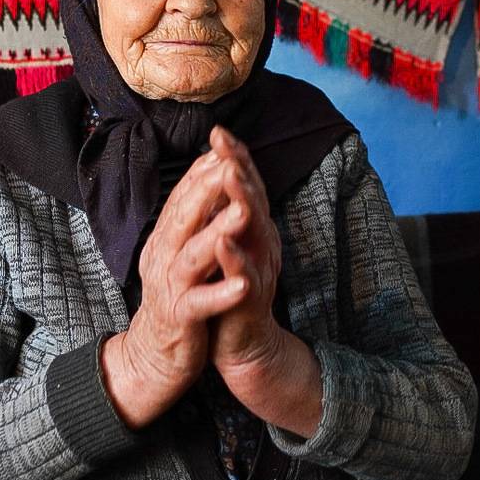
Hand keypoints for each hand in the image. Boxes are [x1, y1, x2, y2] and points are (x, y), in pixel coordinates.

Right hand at [101, 146, 248, 428]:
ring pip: (192, 255)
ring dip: (217, 232)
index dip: (203, 170)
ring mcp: (169, 287)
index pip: (183, 196)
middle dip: (207, 189)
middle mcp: (163, 256)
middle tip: (231, 164)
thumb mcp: (180, 253)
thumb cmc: (177, 298)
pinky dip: (220, 293)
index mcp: (166, 238)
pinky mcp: (179, 318)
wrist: (154, 356)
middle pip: (183, 216)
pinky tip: (243, 284)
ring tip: (243, 214)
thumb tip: (207, 177)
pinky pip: (200, 303)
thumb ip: (191, 219)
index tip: (225, 144)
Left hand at [206, 126, 322, 436]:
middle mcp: (261, 244)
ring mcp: (258, 269)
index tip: (218, 130)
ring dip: (241, 200)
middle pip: (253, 198)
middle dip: (238, 166)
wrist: (247, 350)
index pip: (246, 187)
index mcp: (254, 230)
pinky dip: (234, 256)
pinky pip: (243, 275)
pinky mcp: (250, 299)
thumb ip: (229, 216)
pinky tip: (222, 238)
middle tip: (224, 140)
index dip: (234, 158)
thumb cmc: (232, 294)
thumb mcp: (231, 248)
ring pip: (253, 230)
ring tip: (228, 174)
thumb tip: (219, 176)